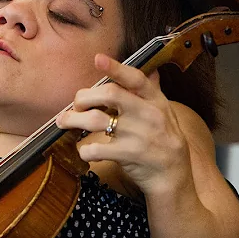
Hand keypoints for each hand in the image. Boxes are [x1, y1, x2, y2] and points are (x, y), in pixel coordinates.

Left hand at [55, 53, 192, 195]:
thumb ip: (148, 92)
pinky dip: (84, 150)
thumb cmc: (162, 141)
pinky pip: (97, 148)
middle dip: (84, 97)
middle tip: (75, 106)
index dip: (116, 68)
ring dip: (73, 120)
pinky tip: (84, 151)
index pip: (136, 78)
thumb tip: (143, 68)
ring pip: (96, 120)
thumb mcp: (163, 113)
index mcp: (155, 100)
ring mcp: (141, 135)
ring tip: (64, 123)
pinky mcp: (131, 156)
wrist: (174, 178)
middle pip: (109, 94)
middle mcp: (149, 114)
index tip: (98, 59)